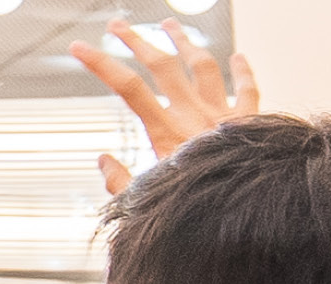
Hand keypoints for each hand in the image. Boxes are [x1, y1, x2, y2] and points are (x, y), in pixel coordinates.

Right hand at [69, 18, 260, 192]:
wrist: (246, 210)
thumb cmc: (197, 212)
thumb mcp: (146, 202)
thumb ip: (120, 182)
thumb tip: (102, 161)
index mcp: (165, 133)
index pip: (127, 88)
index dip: (100, 63)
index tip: (79, 46)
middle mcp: (194, 116)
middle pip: (162, 65)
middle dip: (136, 41)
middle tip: (117, 25)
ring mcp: (223, 115)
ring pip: (202, 65)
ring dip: (184, 42)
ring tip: (169, 24)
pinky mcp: (251, 122)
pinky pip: (249, 89)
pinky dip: (244, 72)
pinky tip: (240, 57)